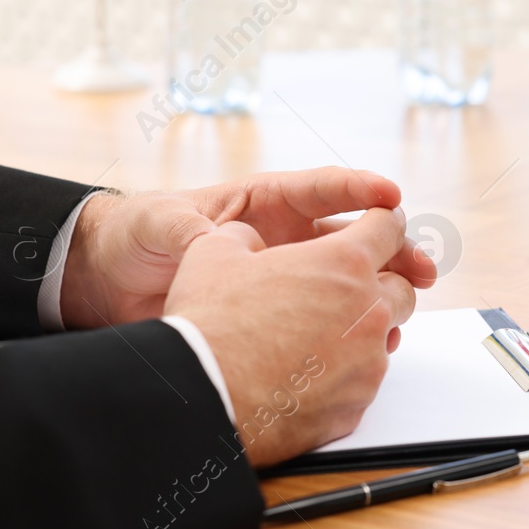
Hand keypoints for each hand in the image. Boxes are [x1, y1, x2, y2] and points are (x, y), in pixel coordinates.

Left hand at [60, 167, 402, 329]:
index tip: (392, 198)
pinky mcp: (274, 312)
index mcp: (263, 203)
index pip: (323, 190)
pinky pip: (322, 315)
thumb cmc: (135, 237)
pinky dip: (351, 325)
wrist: (105, 282)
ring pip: (347, 279)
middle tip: (422, 266)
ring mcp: (283, 275)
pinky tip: (372, 338)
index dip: (361, 191)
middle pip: (351, 238)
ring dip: (381, 288)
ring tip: (411, 302)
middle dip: (392, 248)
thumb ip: (192, 231)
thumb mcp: (162, 225)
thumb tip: (215, 238)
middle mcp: (282, 236)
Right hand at [164, 206, 437, 467]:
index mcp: (345, 263)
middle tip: (349, 286)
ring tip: (324, 332)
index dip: (382, 220)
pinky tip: (310, 373)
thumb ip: (244, 235)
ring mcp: (368, 361)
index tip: (377, 225)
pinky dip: (346, 372)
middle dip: (384, 281)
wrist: (202, 399)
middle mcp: (369, 310)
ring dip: (365, 329)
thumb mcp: (214, 253)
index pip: (390, 228)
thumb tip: (246, 236)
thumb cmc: (209, 323)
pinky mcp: (357, 404)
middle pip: (402, 287)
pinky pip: (364, 379)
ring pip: (386, 336)